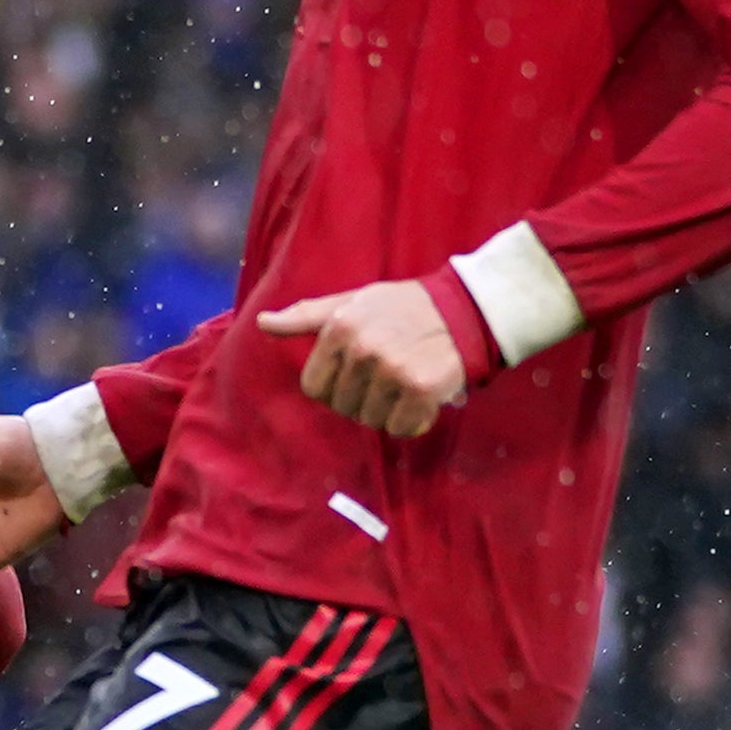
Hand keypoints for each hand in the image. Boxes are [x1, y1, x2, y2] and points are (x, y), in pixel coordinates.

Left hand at [259, 278, 468, 436]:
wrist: (467, 310)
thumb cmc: (404, 307)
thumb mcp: (352, 302)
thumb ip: (307, 316)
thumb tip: (263, 323)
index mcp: (340, 329)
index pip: (313, 387)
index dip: (333, 387)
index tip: (356, 374)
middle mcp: (362, 349)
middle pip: (342, 406)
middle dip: (361, 399)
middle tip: (387, 377)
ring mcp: (392, 370)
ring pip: (370, 420)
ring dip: (387, 411)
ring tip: (405, 384)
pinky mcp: (421, 389)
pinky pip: (400, 427)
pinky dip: (411, 421)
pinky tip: (422, 399)